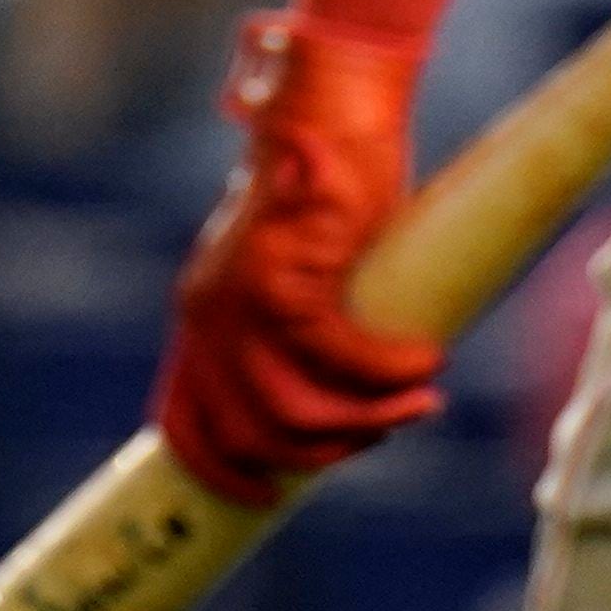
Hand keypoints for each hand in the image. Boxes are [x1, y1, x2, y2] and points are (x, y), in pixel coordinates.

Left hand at [151, 13, 447, 505]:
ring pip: (298, 409)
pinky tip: (427, 357)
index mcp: (200, 318)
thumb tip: (329, 412)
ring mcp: (243, 300)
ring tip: (419, 397)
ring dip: (369, 418)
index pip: (183, 422)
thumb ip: (290, 337)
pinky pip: (343, 359)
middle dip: (329, 449)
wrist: (336, 112)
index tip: (266, 498)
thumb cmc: (328, 192)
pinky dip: (392, 370)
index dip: (218, 472)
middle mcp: (208, 315)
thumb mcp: (292, 276)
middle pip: (253, 434)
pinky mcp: (289, 279)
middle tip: (389, 425)